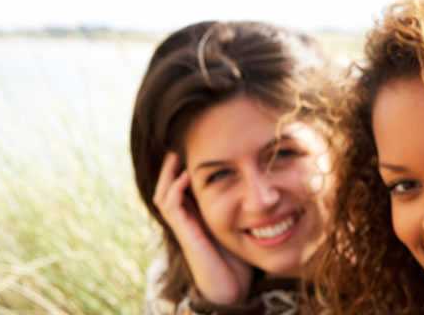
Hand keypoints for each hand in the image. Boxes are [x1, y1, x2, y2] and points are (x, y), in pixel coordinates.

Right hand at [153, 152, 252, 304]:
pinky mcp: (183, 231)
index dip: (185, 164)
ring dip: (169, 172)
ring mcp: (182, 223)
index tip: (197, 144)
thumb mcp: (239, 219)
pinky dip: (176, 189)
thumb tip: (259, 175)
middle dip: (172, 163)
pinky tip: (185, 176)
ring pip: (164, 192)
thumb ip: (242, 200)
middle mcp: (185, 216)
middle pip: (167, 183)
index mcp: (196, 211)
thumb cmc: (238, 251)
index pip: (183, 182)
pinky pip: (171, 206)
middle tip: (179, 142)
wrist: (231, 280)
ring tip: (177, 152)